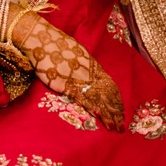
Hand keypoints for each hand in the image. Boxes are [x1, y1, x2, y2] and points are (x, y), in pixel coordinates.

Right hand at [13, 14, 123, 130]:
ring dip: (106, 114)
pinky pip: (80, 97)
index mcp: (92, 65)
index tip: (122, 112)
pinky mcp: (65, 84)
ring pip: (97, 98)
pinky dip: (91, 106)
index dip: (117, 100)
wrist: (43, 39)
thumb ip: (86, 64)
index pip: (110, 85)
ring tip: (114, 126)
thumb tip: (93, 73)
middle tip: (121, 126)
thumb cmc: (58, 44)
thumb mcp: (78, 52)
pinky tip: (98, 115)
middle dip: (115, 111)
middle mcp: (88, 72)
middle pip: (107, 94)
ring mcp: (77, 78)